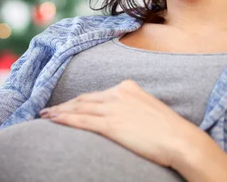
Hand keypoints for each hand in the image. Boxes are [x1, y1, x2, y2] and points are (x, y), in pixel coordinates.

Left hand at [39, 79, 201, 168]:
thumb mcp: (148, 110)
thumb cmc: (169, 131)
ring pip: (79, 108)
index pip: (96, 95)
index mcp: (128, 87)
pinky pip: (81, 120)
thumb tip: (121, 117)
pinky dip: (64, 119)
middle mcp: (118, 93)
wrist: (180, 140)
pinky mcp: (111, 124)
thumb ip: (131, 108)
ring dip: (59, 111)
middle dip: (64, 105)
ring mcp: (114, 108)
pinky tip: (53, 120)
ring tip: (45, 116)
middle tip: (48, 110)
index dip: (78, 101)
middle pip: (84, 99)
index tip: (66, 105)